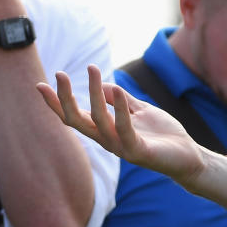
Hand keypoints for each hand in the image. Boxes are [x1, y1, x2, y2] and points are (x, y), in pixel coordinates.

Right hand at [38, 66, 206, 185]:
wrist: (187, 157)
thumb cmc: (162, 135)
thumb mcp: (139, 110)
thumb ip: (121, 100)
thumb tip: (102, 84)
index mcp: (105, 131)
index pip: (73, 117)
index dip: (55, 103)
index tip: (39, 85)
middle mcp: (107, 141)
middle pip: (77, 121)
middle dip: (65, 98)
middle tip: (59, 73)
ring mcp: (121, 148)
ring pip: (98, 122)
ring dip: (93, 94)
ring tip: (92, 70)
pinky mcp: (138, 152)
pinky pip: (124, 129)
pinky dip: (119, 109)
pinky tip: (117, 89)